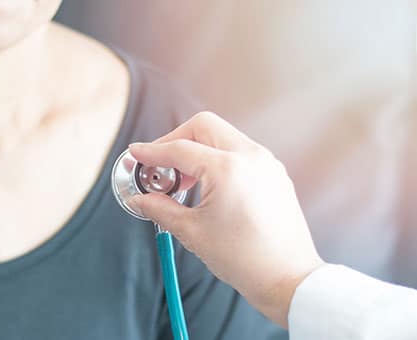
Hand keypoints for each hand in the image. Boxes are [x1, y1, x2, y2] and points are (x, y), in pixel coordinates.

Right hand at [128, 112, 323, 327]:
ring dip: (198, 149)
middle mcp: (250, 157)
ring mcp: (266, 163)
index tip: (136, 154)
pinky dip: (218, 159)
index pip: (179, 149)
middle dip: (176, 140)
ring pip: (223, 137)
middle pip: (203, 127)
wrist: (288, 279)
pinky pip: (239, 152)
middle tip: (160, 164)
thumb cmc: (245, 259)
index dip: (152, 152)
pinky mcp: (274, 174)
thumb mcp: (191, 232)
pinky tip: (207, 186)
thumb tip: (140, 199)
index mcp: (227, 169)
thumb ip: (160, 208)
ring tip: (183, 181)